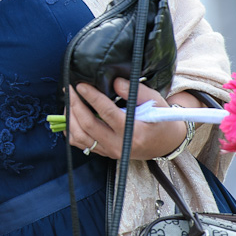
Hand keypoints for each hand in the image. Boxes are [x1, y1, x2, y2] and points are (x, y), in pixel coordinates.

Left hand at [67, 78, 186, 159]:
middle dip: (75, 105)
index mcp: (134, 132)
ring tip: (68, 101)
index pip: (107, 113)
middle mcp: (120, 145)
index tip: (81, 85)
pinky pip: (81, 144)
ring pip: (80, 137)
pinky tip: (70, 116)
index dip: (92, 97)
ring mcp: (111, 151)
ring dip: (70, 118)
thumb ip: (135, 91)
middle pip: (89, 125)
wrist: (167, 143)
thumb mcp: (156, 102)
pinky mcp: (105, 153)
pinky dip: (71, 130)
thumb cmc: (162, 120)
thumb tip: (115, 82)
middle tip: (68, 89)